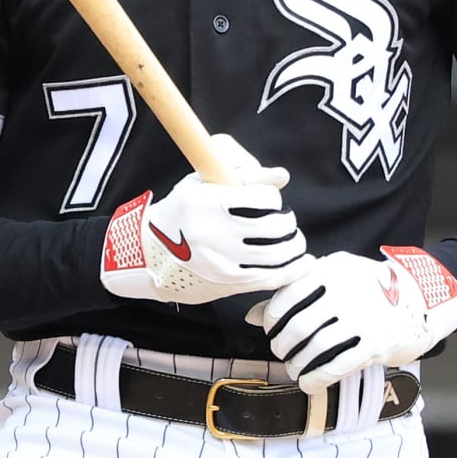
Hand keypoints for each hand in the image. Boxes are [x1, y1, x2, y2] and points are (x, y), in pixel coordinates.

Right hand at [101, 134, 310, 305]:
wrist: (153, 256)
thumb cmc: (182, 212)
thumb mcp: (202, 182)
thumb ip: (244, 173)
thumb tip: (283, 176)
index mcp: (209, 203)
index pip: (263, 199)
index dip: (271, 197)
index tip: (266, 199)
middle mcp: (216, 234)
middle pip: (276, 227)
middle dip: (286, 221)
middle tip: (282, 220)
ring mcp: (224, 263)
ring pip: (279, 254)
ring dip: (292, 244)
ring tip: (289, 238)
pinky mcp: (231, 284)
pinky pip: (273, 278)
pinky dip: (294, 269)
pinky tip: (303, 262)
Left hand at [244, 246, 456, 393]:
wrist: (421, 299)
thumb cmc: (370, 289)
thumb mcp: (335, 279)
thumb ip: (295, 293)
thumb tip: (251, 315)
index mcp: (333, 270)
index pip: (288, 295)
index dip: (272, 317)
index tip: (271, 328)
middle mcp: (346, 291)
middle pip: (298, 325)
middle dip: (283, 344)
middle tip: (282, 351)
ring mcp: (362, 318)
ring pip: (315, 348)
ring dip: (298, 364)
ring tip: (296, 368)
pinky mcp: (375, 344)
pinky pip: (335, 366)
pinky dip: (316, 378)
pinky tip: (309, 383)